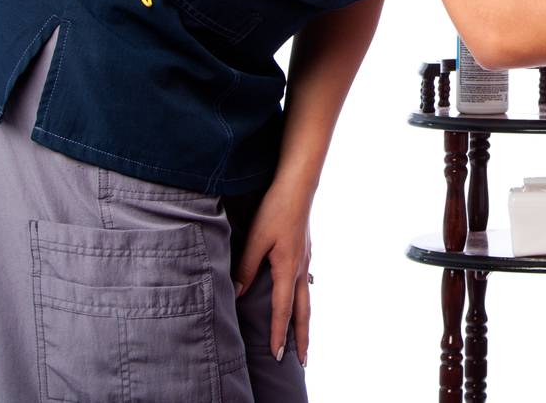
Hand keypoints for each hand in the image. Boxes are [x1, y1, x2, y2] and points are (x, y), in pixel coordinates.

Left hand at [232, 181, 312, 364]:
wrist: (298, 186)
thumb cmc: (276, 210)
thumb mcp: (256, 239)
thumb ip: (246, 267)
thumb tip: (238, 292)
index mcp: (287, 269)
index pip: (283, 310)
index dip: (280, 334)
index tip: (277, 355)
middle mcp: (300, 269)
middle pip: (303, 311)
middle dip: (302, 337)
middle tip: (304, 360)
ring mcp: (305, 259)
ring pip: (307, 298)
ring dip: (305, 320)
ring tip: (304, 337)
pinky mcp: (305, 250)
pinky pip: (305, 283)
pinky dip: (304, 298)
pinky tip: (301, 295)